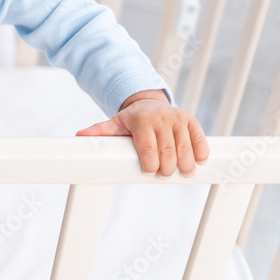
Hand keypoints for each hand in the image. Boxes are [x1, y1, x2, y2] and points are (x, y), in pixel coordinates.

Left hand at [75, 97, 208, 178]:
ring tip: (182, 173)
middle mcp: (161, 118)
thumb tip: (78, 137)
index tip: (148, 171)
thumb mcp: (114, 124)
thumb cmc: (131, 120)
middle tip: (163, 175)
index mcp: (141, 120)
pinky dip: (201, 153)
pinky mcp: (191, 121)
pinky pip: (200, 140)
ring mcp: (178, 119)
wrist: (148, 103)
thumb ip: (99, 132)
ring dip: (186, 165)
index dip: (150, 164)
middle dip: (167, 168)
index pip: (148, 148)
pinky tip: (198, 162)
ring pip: (186, 148)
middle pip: (168, 151)